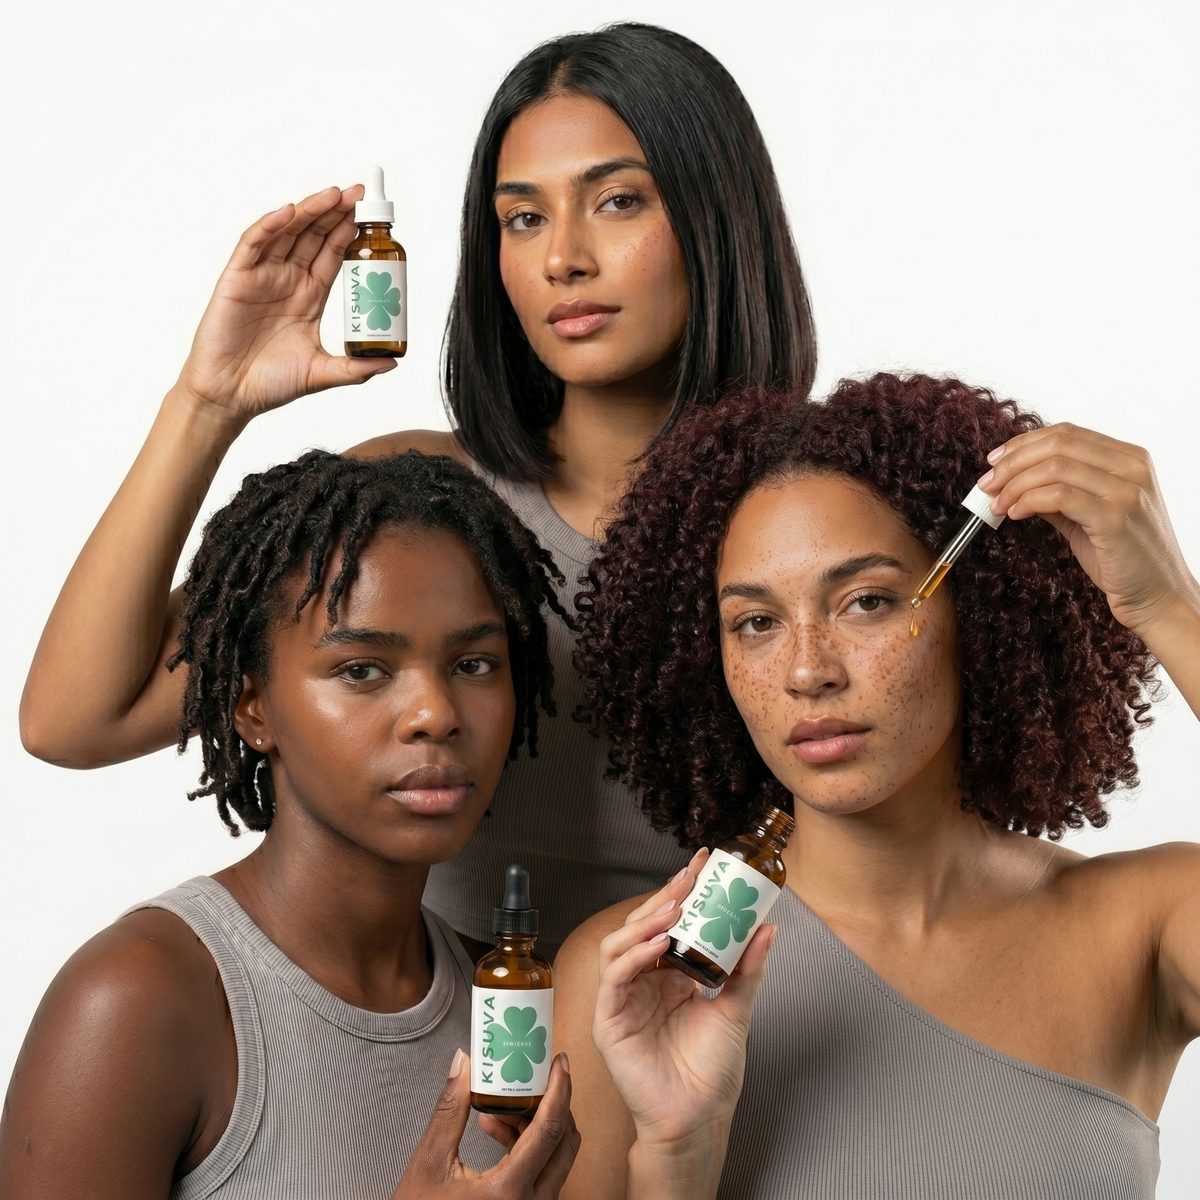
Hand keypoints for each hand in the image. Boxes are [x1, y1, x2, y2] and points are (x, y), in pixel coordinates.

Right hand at [175, 184, 393, 425]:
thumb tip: (393, 363)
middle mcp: (288, 280)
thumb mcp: (322, 374)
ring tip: (333, 195)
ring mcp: (263, 276)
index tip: (371, 216)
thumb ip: (356, 368)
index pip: (333, 255)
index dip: (349, 233)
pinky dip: (270, 226)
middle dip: (335, 213)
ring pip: (288, 232)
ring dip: (309, 211)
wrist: (231, 396)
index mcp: (309, 296)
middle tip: (359, 193)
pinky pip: (254, 244)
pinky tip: (290, 212)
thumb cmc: (270, 384)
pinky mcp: (238, 278)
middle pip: (314, 236)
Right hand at [390, 1049, 578, 1198]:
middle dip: (553, 1103)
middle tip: (538, 1074)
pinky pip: (542, 1171)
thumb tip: (463, 1063)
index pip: (550, 1130)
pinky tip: (493, 1127)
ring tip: (499, 1103)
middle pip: (564, 1142)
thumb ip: (450, 1110)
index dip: (560, 1090)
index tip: (559, 1062)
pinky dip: (526, 1145)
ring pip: (555, 1157)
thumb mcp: (429, 1163)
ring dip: (535, 1123)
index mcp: (509, 1191)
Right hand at [592, 850, 774, 1148]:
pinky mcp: (609, 1019)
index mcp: (667, 974)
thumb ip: (747, 968)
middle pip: (642, 925)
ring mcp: (622, 998)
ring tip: (675, 907)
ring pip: (619, 943)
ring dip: (645, 921)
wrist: (699, 1117)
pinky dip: (635, 956)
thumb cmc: (711, 1070)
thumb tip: (768, 926)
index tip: (703, 863)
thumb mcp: (736, 1008)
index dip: (682, 890)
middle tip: (690, 876)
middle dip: (665, 896)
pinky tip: (659, 945)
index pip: (669, 921)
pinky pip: (614, 977)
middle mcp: (642, 980)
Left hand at [978, 422, 1199, 637]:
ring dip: (1015, 485)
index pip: (1066, 433)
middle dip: (1012, 463)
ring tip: (997, 505)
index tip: (994, 462)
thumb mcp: (1087, 514)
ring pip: (1054, 467)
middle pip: (1057, 444)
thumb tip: (1010, 481)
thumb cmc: (1122, 557)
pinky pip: (1059, 496)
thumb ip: (1057, 493)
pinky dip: (1028, 501)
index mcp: (1128, 458)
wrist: (1157, 594)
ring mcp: (1126, 490)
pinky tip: (1015, 514)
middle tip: (986, 485)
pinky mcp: (1115, 517)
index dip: (1023, 444)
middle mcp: (1132, 467)